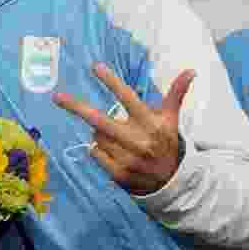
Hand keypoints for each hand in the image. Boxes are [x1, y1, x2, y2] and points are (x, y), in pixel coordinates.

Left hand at [48, 61, 196, 197]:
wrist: (170, 182)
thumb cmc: (165, 142)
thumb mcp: (171, 119)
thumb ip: (177, 94)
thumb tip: (191, 71)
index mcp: (151, 124)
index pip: (128, 98)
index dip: (112, 82)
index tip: (95, 67)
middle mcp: (138, 141)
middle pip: (100, 120)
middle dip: (77, 108)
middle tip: (57, 96)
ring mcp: (126, 159)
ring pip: (97, 136)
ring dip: (100, 132)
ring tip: (116, 136)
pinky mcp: (118, 174)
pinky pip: (95, 152)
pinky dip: (98, 148)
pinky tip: (112, 150)